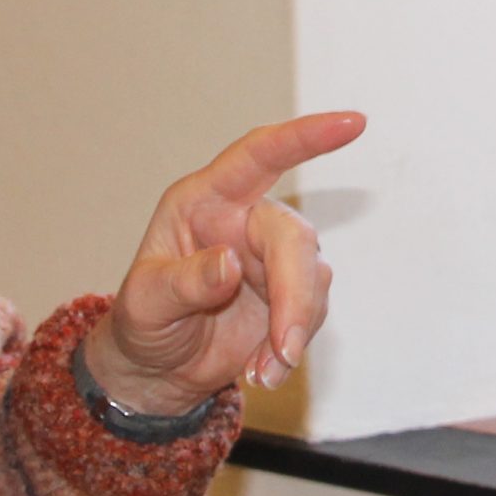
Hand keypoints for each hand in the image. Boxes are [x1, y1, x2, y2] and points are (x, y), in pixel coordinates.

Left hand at [84, 112, 367, 415]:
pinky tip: (263, 371)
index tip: (352, 123)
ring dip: (294, 329)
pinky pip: (311, 313)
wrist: (156, 369)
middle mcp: (243, 219)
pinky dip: (290, 348)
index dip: (304, 138)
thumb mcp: (145, 304)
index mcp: (205, 201)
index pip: (258, 156)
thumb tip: (230, 263)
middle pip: (292, 236)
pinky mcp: (290, 294)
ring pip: (311, 277)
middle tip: (282, 348)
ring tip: (261, 371)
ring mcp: (271, 258)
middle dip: (294, 294)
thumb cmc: (142, 322)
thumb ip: (184, 282)